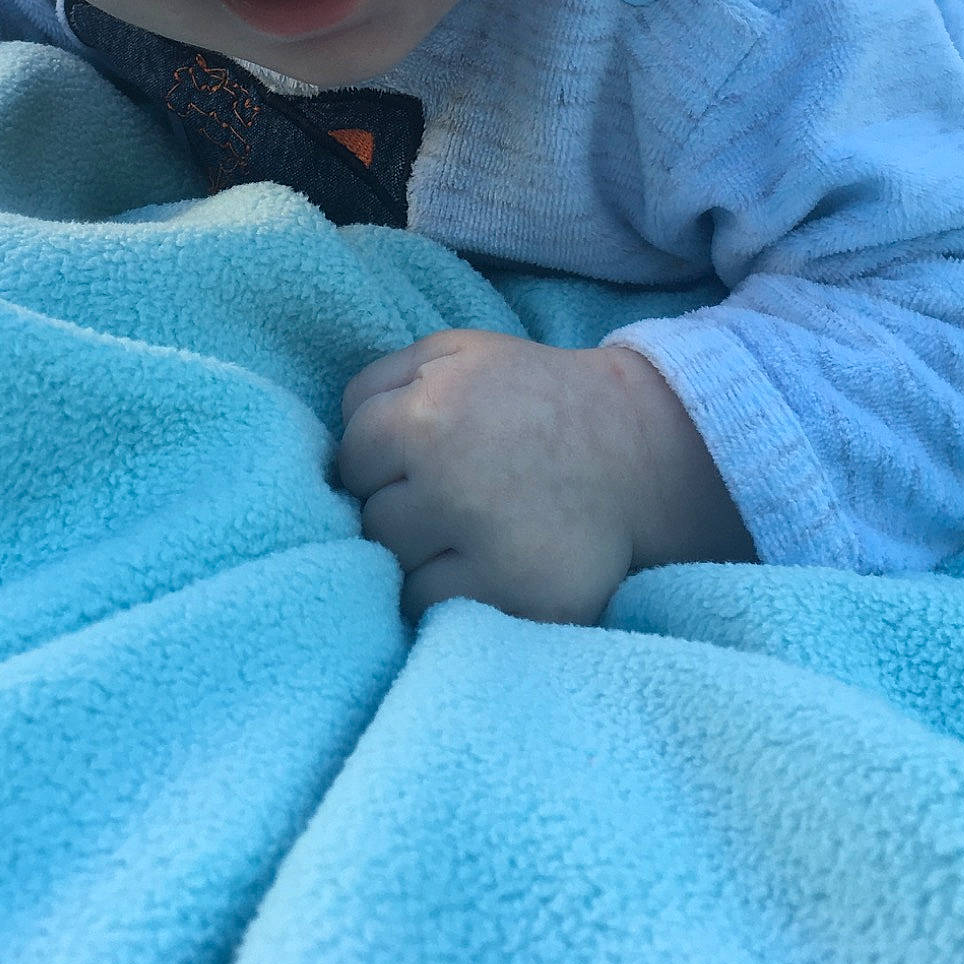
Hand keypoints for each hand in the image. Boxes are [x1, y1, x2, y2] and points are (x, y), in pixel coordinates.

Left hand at [337, 328, 753, 624]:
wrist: (637, 449)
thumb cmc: (531, 397)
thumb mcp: (454, 354)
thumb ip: (379, 382)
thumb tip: (326, 445)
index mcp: (427, 414)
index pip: (350, 458)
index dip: (380, 459)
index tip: (419, 459)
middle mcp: (450, 481)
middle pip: (370, 519)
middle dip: (401, 507)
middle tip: (454, 493)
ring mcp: (485, 546)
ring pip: (396, 569)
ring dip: (421, 554)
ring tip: (470, 529)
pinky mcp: (518, 598)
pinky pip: (437, 609)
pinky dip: (452, 594)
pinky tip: (487, 564)